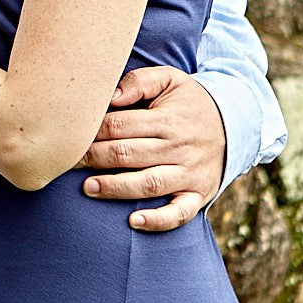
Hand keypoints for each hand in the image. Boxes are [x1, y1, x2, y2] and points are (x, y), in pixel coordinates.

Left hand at [77, 66, 226, 231]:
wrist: (235, 123)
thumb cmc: (189, 102)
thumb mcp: (170, 80)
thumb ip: (139, 82)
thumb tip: (110, 97)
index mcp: (168, 119)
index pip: (120, 126)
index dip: (91, 132)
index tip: (69, 137)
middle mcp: (179, 147)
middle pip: (128, 154)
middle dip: (94, 158)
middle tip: (67, 162)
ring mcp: (190, 173)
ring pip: (148, 183)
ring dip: (116, 188)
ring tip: (88, 188)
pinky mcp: (198, 194)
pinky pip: (179, 213)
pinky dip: (158, 221)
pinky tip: (134, 222)